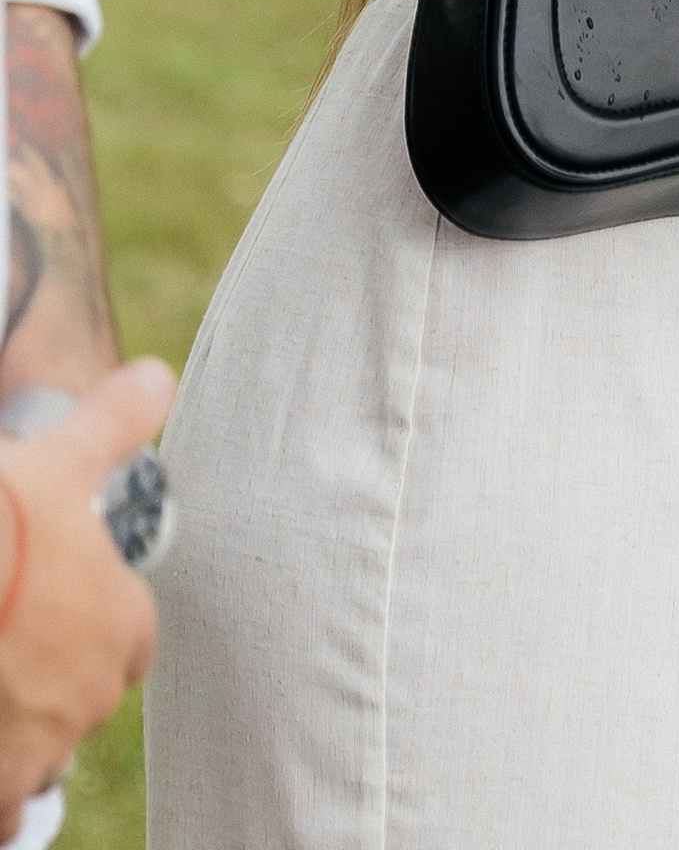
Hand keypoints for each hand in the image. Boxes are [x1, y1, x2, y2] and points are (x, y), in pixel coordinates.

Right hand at [0, 358, 173, 825]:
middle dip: (51, 680)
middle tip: (10, 644)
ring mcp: (38, 749)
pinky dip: (0, 794)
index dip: (99, 625)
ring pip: (39, 757)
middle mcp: (89, 695)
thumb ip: (116, 421)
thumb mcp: (60, 458)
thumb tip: (157, 378)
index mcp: (120, 624)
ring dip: (19, 734)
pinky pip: (5, 813)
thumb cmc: (1, 520)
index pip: (132, 641)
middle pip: (82, 697)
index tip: (61, 610)